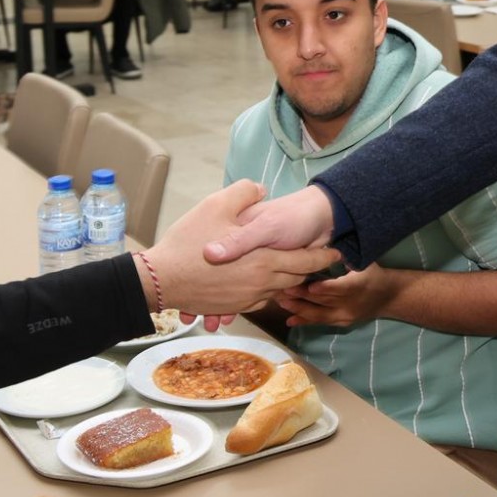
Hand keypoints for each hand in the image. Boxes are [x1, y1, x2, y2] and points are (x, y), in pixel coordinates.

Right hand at [146, 181, 340, 322]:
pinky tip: (262, 285)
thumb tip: (259, 188)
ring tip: (297, 274)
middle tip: (321, 263)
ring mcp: (246, 299)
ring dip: (288, 283)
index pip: (306, 262)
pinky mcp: (232, 307)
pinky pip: (259, 302)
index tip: (337, 254)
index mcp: (264, 260)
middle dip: (309, 272)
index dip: (323, 258)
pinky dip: (266, 293)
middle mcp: (261, 283)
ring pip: (278, 292)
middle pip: (296, 280)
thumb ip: (243, 196)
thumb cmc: (188, 242)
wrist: (159, 280)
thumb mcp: (217, 207)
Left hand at [275, 263, 402, 327]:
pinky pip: (321, 322)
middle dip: (301, 295)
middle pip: (323, 300)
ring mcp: (345, 315)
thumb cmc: (374, 273)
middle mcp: (350, 303)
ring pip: (319, 314)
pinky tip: (289, 320)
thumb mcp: (365, 261)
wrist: (390, 296)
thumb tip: (326, 245)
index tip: (307, 284)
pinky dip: (305, 321)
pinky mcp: (341, 322)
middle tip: (281, 288)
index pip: (339, 288)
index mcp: (357, 285)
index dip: (323, 288)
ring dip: (299, 308)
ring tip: (280, 302)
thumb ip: (347, 256)